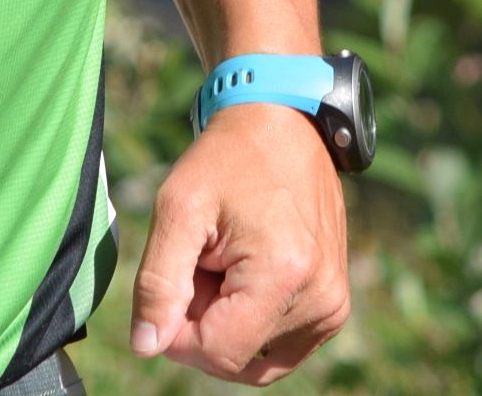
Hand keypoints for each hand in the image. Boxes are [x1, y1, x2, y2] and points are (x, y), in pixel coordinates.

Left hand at [130, 102, 350, 383]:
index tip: (175, 280)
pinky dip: (252, 320)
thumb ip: (157, 284)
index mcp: (285, 277)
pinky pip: (280, 345)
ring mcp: (334, 305)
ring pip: (257, 357)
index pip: (219, 353)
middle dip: (205, 320)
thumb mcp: (178, 208)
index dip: (179, 331)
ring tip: (225, 260)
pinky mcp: (335, 304)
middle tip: (204, 258)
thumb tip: (147, 347)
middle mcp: (321, 300)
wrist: (285, 123)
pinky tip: (244, 271)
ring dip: (228, 321)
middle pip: (237, 357)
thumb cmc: (228, 158)